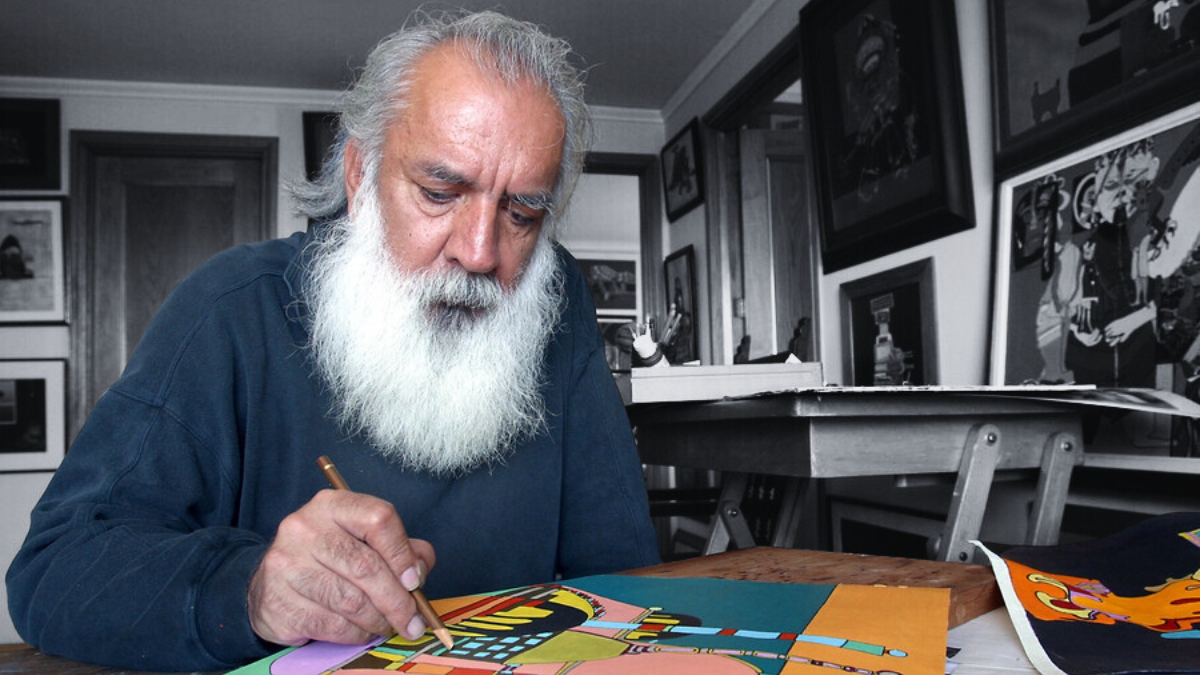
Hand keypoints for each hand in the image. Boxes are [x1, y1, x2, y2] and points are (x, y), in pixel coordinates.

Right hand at [248, 489, 436, 646]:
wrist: (269, 584)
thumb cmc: (327, 560)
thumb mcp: (363, 541)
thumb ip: (401, 549)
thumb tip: (419, 570)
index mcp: (331, 505)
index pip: (378, 519)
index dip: (402, 554)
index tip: (415, 582)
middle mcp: (304, 528)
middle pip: (366, 566)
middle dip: (397, 600)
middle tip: (413, 621)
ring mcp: (287, 564)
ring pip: (351, 601)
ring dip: (378, 620)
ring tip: (387, 625)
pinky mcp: (278, 602)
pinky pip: (332, 625)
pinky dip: (356, 634)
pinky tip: (361, 631)